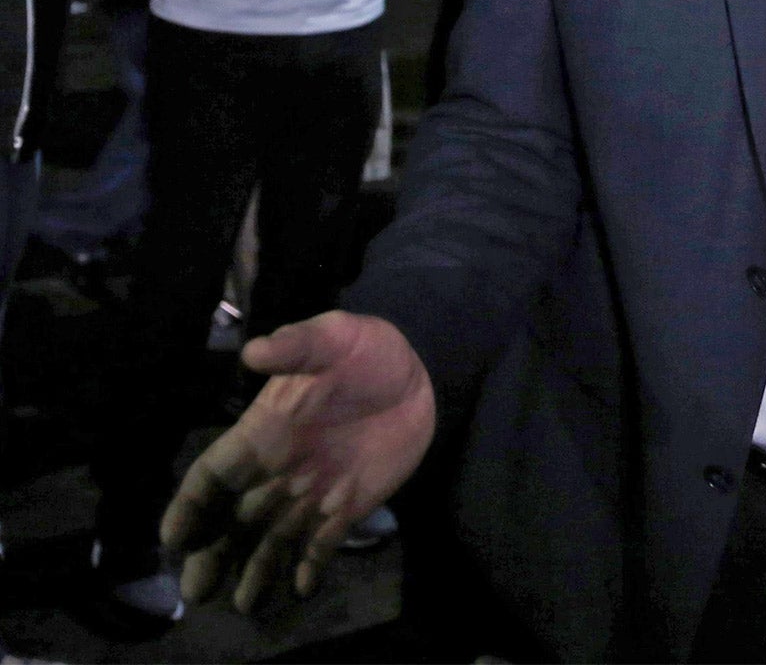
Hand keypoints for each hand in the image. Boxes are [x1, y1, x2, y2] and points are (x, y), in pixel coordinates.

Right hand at [163, 311, 434, 611]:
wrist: (415, 376)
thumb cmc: (365, 352)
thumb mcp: (333, 337)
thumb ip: (296, 346)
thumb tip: (254, 351)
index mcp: (262, 434)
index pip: (214, 475)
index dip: (191, 505)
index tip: (175, 539)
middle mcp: (277, 471)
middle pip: (232, 520)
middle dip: (211, 554)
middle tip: (197, 590)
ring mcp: (311, 492)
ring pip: (271, 540)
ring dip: (254, 571)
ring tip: (243, 604)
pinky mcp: (346, 507)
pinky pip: (320, 544)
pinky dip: (308, 567)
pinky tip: (300, 589)